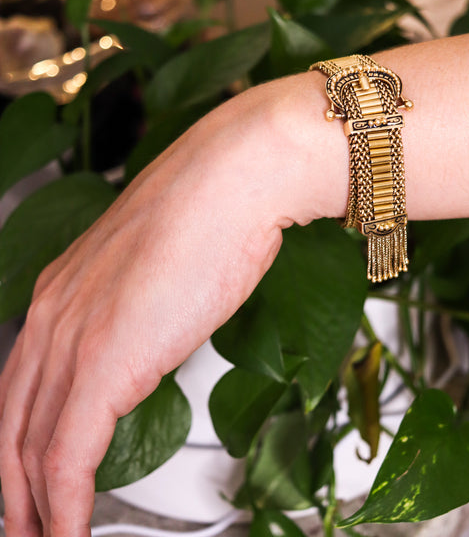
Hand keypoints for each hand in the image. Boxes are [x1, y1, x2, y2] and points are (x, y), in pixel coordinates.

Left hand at [0, 73, 347, 536]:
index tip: (33, 478)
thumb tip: (156, 330)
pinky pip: (67, 457)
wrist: (232, 182)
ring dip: (35, 506)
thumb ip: (143, 306)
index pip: (23, 386)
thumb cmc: (211, 215)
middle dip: (13, 487)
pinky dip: (65, 507)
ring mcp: (75, 338)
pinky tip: (71, 532)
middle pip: (11, 423)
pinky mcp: (105, 363)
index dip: (21, 442)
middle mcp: (54, 315)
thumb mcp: (161, 265)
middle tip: (27, 526)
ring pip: (28, 446)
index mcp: (65, 292)